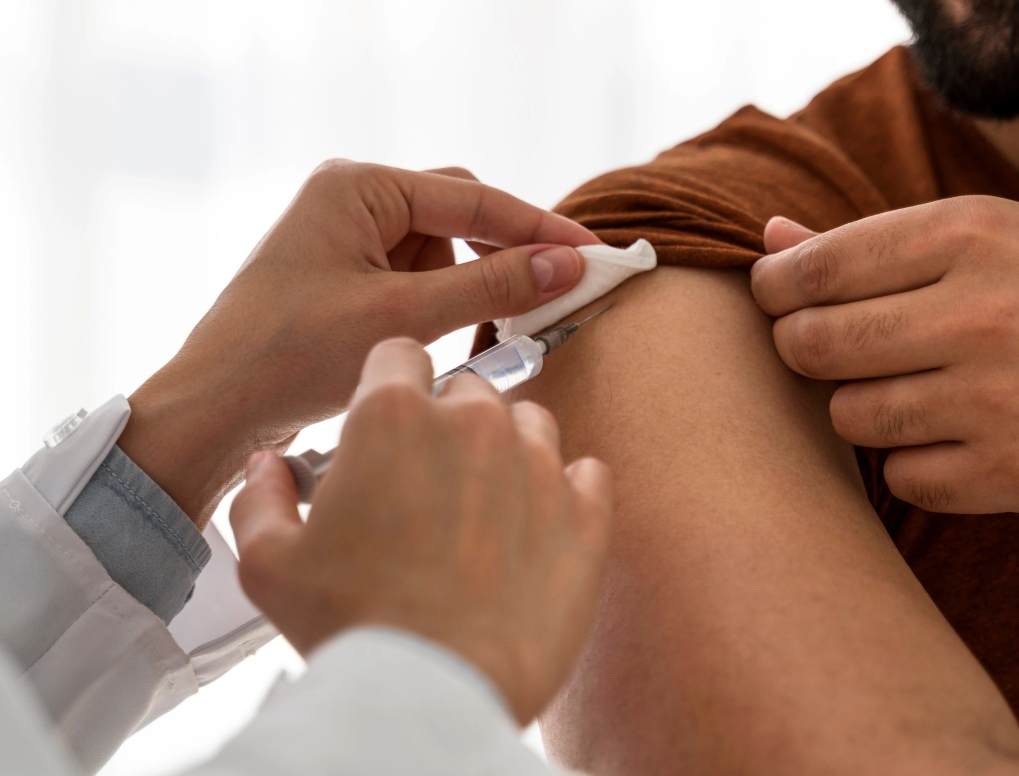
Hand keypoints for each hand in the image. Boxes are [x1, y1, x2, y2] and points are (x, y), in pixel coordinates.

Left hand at [119, 161, 598, 523]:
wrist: (213, 412)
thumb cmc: (289, 357)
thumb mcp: (403, 319)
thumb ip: (491, 286)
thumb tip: (568, 263)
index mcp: (358, 187)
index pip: (474, 197)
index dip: (539, 227)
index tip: (594, 254)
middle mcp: (352, 201)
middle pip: (460, 215)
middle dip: (502, 258)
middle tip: (556, 295)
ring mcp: (348, 239)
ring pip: (443, 253)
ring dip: (470, 289)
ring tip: (484, 334)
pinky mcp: (347, 277)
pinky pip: (417, 279)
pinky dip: (442, 307)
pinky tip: (444, 341)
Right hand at [229, 338, 613, 723]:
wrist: (435, 691)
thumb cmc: (351, 625)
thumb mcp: (270, 562)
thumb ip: (262, 498)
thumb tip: (269, 467)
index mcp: (394, 415)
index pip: (399, 354)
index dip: (390, 383)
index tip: (390, 420)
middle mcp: (473, 422)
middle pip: (467, 388)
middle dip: (447, 421)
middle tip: (430, 480)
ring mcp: (538, 463)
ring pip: (529, 421)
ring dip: (508, 448)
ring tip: (486, 504)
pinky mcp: (586, 512)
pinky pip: (587, 472)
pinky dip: (566, 490)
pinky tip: (539, 524)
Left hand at [751, 196, 1018, 513]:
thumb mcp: (992, 238)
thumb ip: (876, 243)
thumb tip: (770, 241)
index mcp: (975, 235)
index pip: (820, 268)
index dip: (775, 287)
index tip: (775, 296)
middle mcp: (987, 313)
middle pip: (816, 345)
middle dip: (801, 348)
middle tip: (823, 347)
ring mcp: (1004, 399)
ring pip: (850, 417)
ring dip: (862, 407)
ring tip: (911, 390)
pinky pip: (902, 477)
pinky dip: (914, 462)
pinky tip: (956, 437)